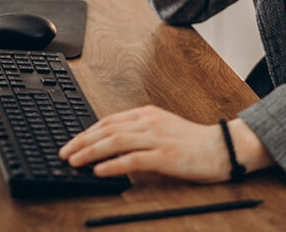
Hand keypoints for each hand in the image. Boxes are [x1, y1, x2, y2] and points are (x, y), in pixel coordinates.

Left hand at [58, 105, 273, 181]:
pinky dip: (113, 164)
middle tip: (64, 152)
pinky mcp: (165, 156)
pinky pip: (132, 159)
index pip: (108, 120)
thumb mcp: (162, 129)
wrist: (221, 147)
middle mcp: (149, 122)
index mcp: (147, 114)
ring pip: (115, 141)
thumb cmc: (192, 142)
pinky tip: (99, 170)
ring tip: (74, 161)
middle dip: (82, 141)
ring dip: (91, 151)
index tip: (71, 142)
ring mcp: (157, 138)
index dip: (86, 131)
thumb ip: (138, 133)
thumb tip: (110, 146)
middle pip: (107, 129)